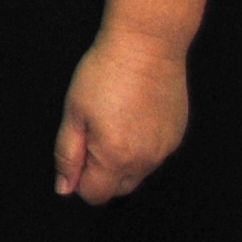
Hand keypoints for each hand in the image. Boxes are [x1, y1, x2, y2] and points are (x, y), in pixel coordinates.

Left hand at [56, 31, 190, 202]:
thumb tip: (64, 187)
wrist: (147, 46)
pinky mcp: (176, 135)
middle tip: (93, 134)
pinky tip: (133, 115)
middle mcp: (146, 160)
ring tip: (114, 119)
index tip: (77, 151)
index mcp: (116, 157)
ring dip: (122, 159)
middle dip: (101, 172)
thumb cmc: (105, 73)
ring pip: (138, 172)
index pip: (95, 195)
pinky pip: (154, 154)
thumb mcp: (74, 112)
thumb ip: (67, 155)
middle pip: (118, 189)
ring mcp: (165, 149)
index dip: (79, 178)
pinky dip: (141, 145)